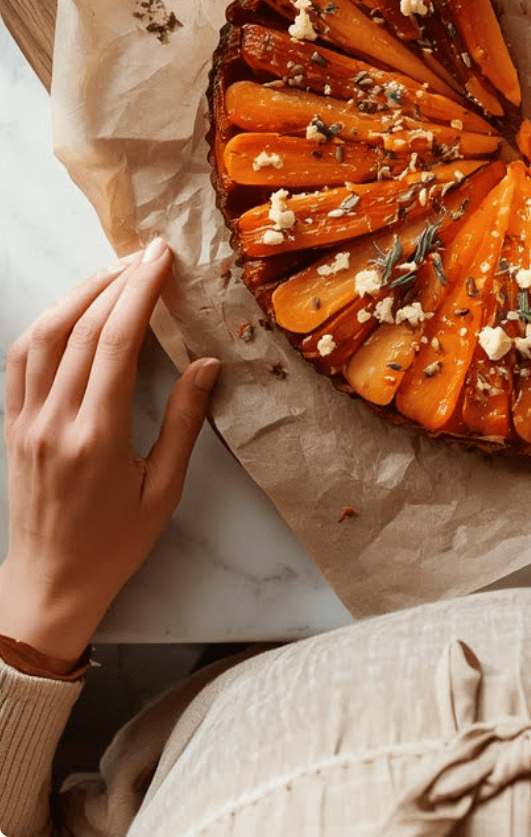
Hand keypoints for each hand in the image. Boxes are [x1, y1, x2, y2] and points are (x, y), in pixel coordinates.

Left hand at [0, 239, 218, 664]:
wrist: (50, 584)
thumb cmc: (114, 544)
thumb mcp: (164, 491)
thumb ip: (184, 423)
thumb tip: (205, 363)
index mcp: (96, 438)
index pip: (116, 344)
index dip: (139, 292)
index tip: (161, 258)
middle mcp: (54, 422)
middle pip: (81, 329)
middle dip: (117, 282)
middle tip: (149, 252)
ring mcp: (26, 421)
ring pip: (43, 336)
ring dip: (79, 294)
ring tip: (114, 271)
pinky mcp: (12, 424)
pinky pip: (19, 361)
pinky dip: (45, 323)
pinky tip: (72, 308)